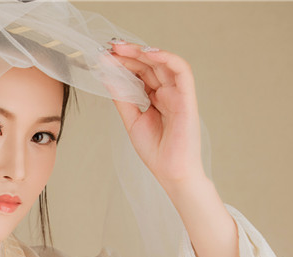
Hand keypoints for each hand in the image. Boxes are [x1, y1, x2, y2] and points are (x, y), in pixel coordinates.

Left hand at [101, 40, 205, 191]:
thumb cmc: (155, 151)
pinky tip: (148, 53)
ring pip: (162, 64)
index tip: (104, 56)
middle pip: (148, 65)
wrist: (171, 172)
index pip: (139, 73)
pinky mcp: (188, 98)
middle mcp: (167, 93)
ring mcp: (178, 94)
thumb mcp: (132, 120)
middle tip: (110, 47)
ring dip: (142, 52)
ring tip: (121, 48)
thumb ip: (122, 98)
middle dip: (129, 54)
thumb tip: (107, 77)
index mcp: (155, 98)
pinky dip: (166, 58)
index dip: (123, 62)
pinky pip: (182, 71)